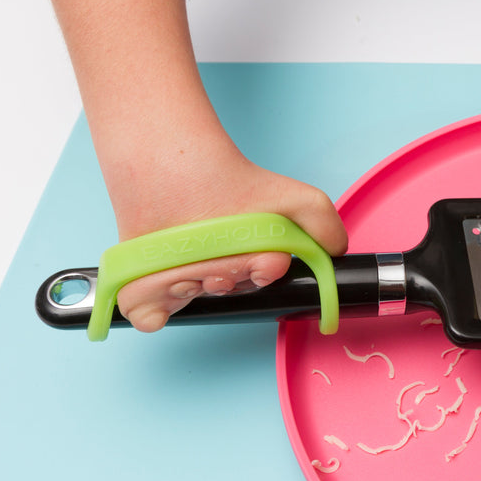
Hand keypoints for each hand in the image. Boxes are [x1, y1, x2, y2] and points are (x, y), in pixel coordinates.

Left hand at [112, 150, 347, 331]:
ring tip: (188, 251)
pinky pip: (149, 316)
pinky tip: (163, 281)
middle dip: (229, 274)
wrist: (173, 164)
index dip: (264, 274)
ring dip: (193, 279)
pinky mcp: (144, 287)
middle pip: (229, 292)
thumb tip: (337, 256)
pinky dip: (152, 308)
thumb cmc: (233, 182)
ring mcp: (182, 283)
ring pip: (193, 299)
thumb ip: (327, 227)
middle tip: (222, 250)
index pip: (262, 284)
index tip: (266, 259)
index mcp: (253, 265)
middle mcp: (220, 276)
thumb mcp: (300, 199)